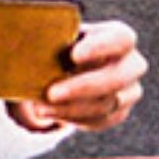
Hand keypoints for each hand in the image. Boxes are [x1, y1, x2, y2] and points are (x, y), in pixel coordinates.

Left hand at [8, 20, 145, 131]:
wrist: (72, 69)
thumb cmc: (66, 47)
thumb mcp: (61, 37)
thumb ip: (53, 38)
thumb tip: (26, 40)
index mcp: (120, 38)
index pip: (121, 39)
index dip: (100, 47)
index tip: (73, 55)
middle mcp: (132, 64)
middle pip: (117, 78)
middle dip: (81, 87)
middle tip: (51, 93)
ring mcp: (129, 91)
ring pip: (106, 105)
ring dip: (71, 109)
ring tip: (41, 108)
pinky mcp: (120, 112)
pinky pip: (100, 121)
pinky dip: (74, 119)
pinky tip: (53, 114)